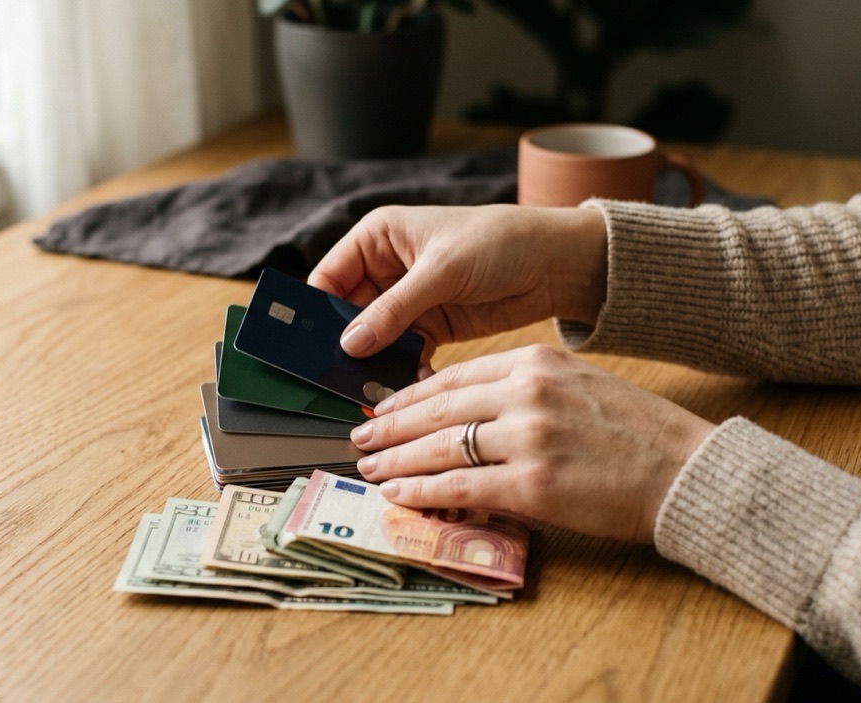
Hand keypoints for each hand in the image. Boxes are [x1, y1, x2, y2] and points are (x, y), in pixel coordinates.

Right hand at [309, 204, 607, 365]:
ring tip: (369, 388)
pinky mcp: (431, 327)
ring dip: (372, 362)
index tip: (304, 346)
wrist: (555, 262)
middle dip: (343, 344)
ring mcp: (408, 301)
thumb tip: (349, 343)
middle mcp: (386, 269)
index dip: (314, 311)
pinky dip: (401, 370)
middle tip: (336, 377)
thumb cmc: (499, 242)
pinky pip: (402, 353)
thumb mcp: (441, 271)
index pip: (328, 277)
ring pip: (374, 338)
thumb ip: (393, 309)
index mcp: (378, 238)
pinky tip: (404, 385)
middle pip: (346, 314)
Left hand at [349, 345, 714, 542]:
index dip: (412, 395)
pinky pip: (459, 486)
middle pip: (438, 408)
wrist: (685, 469)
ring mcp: (528, 438)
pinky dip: (422, 491)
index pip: (455, 376)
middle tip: (360, 438)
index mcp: (536, 362)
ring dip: (397, 459)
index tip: (385, 408)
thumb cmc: (637, 432)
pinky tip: (399, 495)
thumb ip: (525, 389)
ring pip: (441, 446)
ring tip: (370, 469)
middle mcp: (526, 392)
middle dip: (391, 426)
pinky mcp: (533, 484)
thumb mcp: (579, 385)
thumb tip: (470, 412)